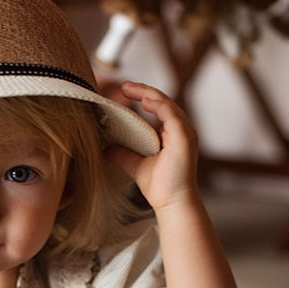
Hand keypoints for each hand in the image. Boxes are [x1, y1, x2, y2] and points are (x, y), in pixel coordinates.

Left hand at [105, 81, 199, 213]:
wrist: (171, 202)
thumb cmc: (159, 186)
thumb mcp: (134, 164)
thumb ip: (122, 154)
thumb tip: (104, 148)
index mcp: (171, 132)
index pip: (158, 107)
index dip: (142, 96)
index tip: (124, 91)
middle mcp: (180, 129)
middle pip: (162, 101)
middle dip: (143, 90)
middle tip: (123, 85)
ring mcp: (184, 132)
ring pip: (166, 103)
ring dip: (148, 93)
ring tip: (129, 88)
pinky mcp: (184, 137)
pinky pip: (171, 114)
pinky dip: (158, 105)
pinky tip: (144, 101)